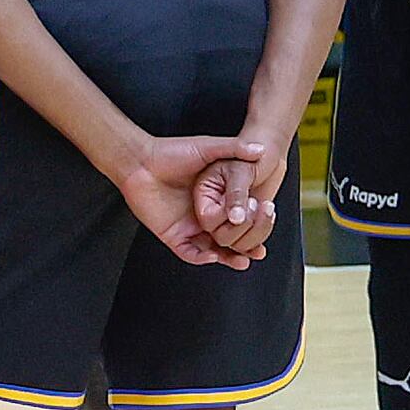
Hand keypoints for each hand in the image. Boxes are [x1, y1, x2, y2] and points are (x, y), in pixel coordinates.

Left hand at [120, 132, 275, 266]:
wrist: (140, 160)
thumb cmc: (172, 152)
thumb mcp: (208, 149)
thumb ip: (234, 149)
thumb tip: (261, 150)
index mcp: (214, 198)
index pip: (239, 218)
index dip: (254, 225)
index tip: (268, 226)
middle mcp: (203, 215)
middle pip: (229, 238)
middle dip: (244, 247)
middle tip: (259, 251)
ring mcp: (188, 226)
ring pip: (212, 250)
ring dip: (227, 257)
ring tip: (242, 260)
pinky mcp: (171, 234)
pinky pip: (188, 253)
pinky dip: (200, 257)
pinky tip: (212, 255)